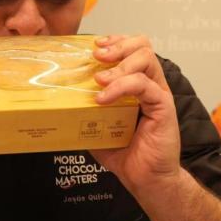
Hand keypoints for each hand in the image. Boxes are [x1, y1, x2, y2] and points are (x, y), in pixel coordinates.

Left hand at [89, 35, 180, 196]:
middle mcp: (150, 84)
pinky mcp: (163, 106)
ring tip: (99, 79)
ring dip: (118, 66)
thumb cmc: (125, 153)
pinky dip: (121, 87)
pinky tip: (103, 99)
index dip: (115, 41)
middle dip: (117, 45)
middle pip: (142, 45)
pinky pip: (145, 85)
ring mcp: (158, 94)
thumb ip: (84, 111)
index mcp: (137, 84)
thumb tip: (57, 103)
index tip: (94, 46)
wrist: (145, 179)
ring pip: (146, 59)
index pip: (132, 48)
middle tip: (97, 56)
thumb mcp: (96, 127)